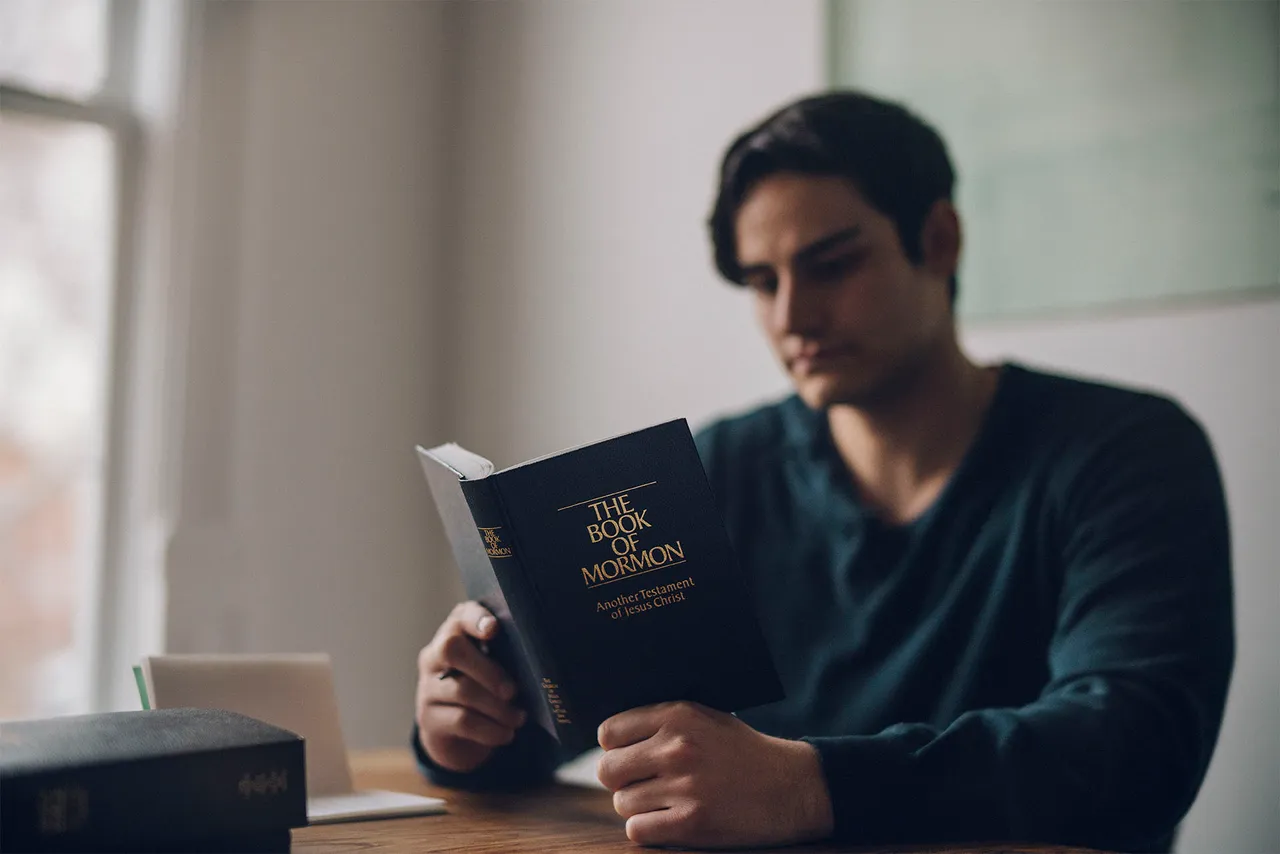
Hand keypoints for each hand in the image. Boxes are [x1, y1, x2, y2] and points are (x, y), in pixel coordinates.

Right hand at [415, 601, 526, 772]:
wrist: (454, 732)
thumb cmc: (485, 687)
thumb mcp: (495, 666)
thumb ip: (506, 654)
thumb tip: (538, 658)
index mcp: (455, 634)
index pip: (461, 616)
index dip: (477, 619)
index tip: (494, 629)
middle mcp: (435, 656)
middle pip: (451, 650)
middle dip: (488, 670)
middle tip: (513, 691)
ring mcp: (428, 688)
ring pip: (462, 691)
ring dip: (498, 708)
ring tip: (519, 717)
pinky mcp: (429, 718)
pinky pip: (462, 721)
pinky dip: (491, 729)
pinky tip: (507, 733)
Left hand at [596, 701, 833, 847]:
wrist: (791, 787)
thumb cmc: (743, 752)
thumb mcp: (706, 719)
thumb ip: (663, 723)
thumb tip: (610, 738)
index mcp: (678, 716)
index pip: (609, 732)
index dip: (614, 748)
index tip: (627, 755)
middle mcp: (677, 748)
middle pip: (608, 770)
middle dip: (620, 780)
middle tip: (641, 783)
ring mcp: (684, 786)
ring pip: (622, 803)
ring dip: (637, 807)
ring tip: (664, 801)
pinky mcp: (691, 823)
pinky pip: (638, 829)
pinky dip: (648, 829)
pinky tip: (668, 821)